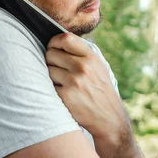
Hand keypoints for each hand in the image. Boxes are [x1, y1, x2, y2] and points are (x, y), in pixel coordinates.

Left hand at [45, 33, 143, 157]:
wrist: (109, 118)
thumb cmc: (100, 90)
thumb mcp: (98, 67)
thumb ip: (81, 53)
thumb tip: (58, 41)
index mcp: (91, 57)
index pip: (65, 38)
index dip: (54, 42)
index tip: (54, 49)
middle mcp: (83, 67)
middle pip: (51, 54)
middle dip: (51, 61)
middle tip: (59, 71)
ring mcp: (74, 82)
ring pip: (47, 70)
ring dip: (51, 77)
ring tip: (63, 85)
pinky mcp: (65, 96)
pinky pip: (48, 86)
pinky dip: (52, 91)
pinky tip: (63, 96)